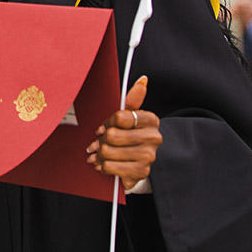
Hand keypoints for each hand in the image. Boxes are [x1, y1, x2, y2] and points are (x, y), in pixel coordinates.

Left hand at [86, 76, 161, 190]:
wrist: (137, 163)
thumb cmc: (129, 136)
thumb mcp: (129, 116)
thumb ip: (133, 99)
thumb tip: (143, 80)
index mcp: (151, 120)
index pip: (119, 117)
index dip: (107, 123)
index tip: (103, 128)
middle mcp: (154, 137)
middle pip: (112, 136)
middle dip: (100, 140)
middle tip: (96, 143)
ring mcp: (149, 156)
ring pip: (109, 151)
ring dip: (99, 154)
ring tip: (98, 154)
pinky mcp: (141, 172)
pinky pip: (111, 167)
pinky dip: (103, 166)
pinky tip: (103, 164)